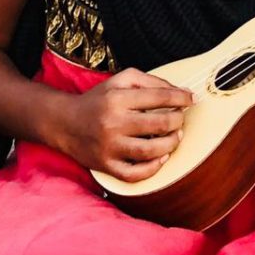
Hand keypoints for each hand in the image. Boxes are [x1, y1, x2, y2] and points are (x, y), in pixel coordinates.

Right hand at [54, 68, 192, 182]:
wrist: (64, 123)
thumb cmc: (98, 100)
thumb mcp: (121, 80)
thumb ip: (152, 81)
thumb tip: (181, 92)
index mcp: (117, 99)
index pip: (160, 97)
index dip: (182, 98)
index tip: (190, 99)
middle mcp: (113, 123)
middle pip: (160, 124)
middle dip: (178, 120)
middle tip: (179, 119)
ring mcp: (109, 147)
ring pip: (151, 151)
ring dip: (171, 143)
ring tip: (175, 136)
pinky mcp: (105, 166)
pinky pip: (135, 174)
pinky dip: (153, 168)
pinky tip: (161, 157)